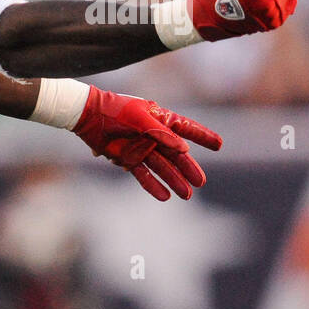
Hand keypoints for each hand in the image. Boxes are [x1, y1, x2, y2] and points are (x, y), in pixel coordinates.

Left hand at [72, 87, 222, 200]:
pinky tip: (165, 197)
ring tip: (187, 195)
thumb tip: (184, 149)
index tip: (219, 145)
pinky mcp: (128, 160)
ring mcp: (141, 149)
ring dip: (174, 180)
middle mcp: (154, 136)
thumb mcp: (140, 118)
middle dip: (188, 168)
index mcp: (160, 119)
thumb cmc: (116, 110)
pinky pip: (144, 175)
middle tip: (201, 182)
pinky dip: (153, 186)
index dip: (202, 136)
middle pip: (176, 155)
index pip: (186, 128)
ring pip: (162, 167)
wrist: (89, 116)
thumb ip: (162, 134)